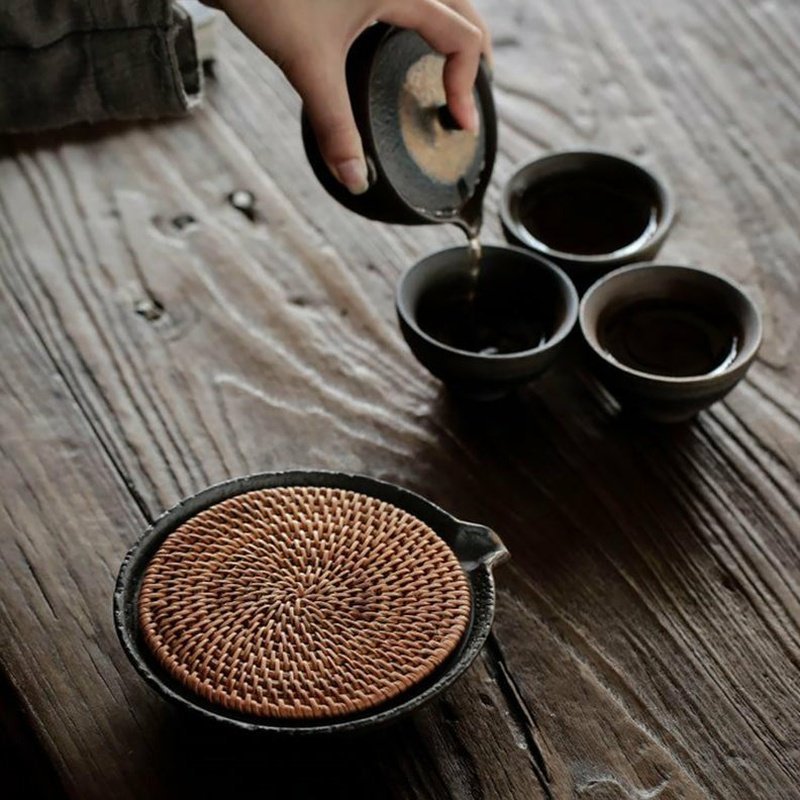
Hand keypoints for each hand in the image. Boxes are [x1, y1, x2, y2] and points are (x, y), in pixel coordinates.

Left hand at [214, 0, 491, 193]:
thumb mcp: (307, 64)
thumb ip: (335, 125)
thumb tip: (354, 177)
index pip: (461, 37)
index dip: (467, 84)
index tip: (460, 121)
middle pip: (462, 9)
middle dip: (473, 52)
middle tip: (467, 93)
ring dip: (450, 30)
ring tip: (447, 67)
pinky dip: (422, 18)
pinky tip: (402, 41)